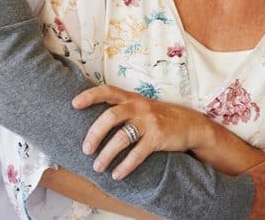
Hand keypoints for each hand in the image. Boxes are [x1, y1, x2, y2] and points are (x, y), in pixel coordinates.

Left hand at [73, 84, 209, 179]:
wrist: (191, 125)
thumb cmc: (160, 117)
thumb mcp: (142, 107)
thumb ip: (123, 109)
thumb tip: (95, 122)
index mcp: (132, 98)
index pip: (108, 91)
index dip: (90, 96)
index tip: (73, 104)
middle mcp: (139, 107)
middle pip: (110, 117)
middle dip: (94, 134)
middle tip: (85, 150)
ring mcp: (149, 122)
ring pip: (121, 138)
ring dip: (106, 155)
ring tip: (98, 167)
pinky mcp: (158, 137)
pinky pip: (137, 154)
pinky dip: (125, 166)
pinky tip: (117, 174)